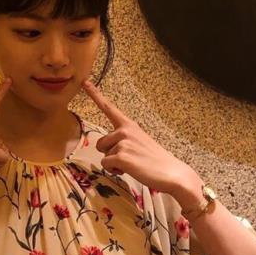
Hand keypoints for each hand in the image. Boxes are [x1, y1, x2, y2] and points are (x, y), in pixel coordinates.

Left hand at [81, 79, 200, 193]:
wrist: (170, 172)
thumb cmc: (154, 160)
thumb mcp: (139, 142)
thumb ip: (124, 140)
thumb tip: (109, 149)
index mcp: (129, 125)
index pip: (109, 107)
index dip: (95, 94)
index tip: (85, 82)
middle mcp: (124, 130)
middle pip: (100, 143)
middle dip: (109, 153)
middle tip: (128, 158)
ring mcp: (123, 142)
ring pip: (103, 155)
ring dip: (113, 163)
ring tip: (131, 164)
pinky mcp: (121, 156)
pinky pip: (106, 164)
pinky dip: (114, 170)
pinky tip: (128, 170)